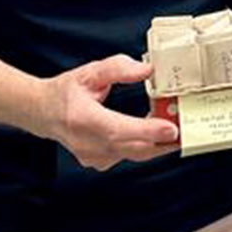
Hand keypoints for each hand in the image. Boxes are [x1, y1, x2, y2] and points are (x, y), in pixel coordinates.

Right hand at [43, 55, 178, 170]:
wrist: (42, 114)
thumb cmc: (66, 92)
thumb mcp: (89, 72)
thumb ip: (117, 68)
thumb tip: (146, 70)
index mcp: (82, 119)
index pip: (118, 129)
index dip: (147, 131)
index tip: (171, 128)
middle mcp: (87, 143)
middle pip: (133, 148)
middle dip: (163, 140)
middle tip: (188, 128)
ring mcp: (93, 157)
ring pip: (134, 154)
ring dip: (157, 143)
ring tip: (178, 127)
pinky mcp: (100, 162)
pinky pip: (129, 156)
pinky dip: (145, 146)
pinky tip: (156, 134)